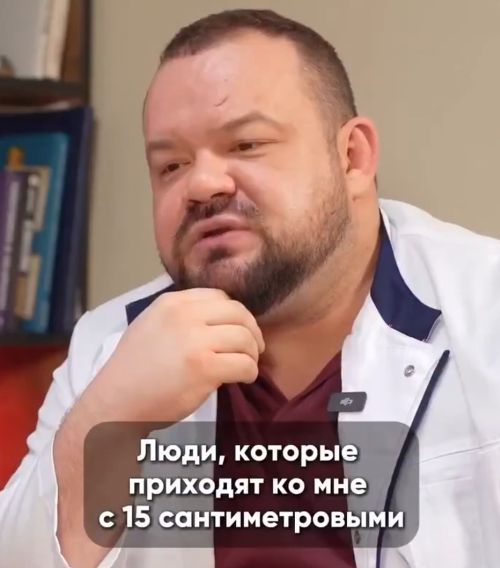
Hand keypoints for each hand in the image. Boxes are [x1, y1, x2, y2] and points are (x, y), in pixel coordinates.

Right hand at [88, 288, 264, 422]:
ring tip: (246, 366)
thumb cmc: (134, 370)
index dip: (236, 315)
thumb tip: (219, 318)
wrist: (115, 403)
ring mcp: (194, 341)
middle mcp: (184, 316)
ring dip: (252, 354)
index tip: (238, 330)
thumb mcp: (152, 325)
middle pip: (238, 313)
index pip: (220, 297)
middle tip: (253, 349)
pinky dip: (250, 373)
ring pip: (245, 338)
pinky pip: (244, 364)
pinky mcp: (204, 368)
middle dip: (252, 331)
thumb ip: (182, 316)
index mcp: (172, 303)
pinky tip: (242, 379)